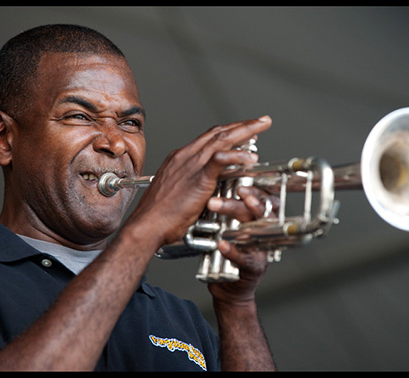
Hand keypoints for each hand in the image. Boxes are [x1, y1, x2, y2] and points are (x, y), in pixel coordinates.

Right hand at [125, 116, 271, 247]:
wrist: (146, 226)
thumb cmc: (158, 217)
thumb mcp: (175, 194)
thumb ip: (189, 186)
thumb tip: (201, 191)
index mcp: (179, 159)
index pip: (208, 138)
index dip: (227, 131)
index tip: (242, 129)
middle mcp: (185, 156)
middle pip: (218, 132)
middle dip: (242, 125)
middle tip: (260, 121)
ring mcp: (191, 165)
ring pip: (222, 139)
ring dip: (245, 131)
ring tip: (262, 126)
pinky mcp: (198, 178)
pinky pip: (221, 160)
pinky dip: (238, 155)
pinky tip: (250, 157)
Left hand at [206, 186, 279, 304]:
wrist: (229, 287)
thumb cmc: (229, 251)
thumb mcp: (230, 225)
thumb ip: (229, 206)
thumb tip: (215, 179)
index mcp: (261, 219)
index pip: (265, 197)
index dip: (256, 185)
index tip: (240, 175)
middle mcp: (266, 232)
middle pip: (259, 209)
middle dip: (243, 197)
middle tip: (227, 189)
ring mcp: (261, 250)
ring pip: (254, 229)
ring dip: (235, 214)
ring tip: (217, 205)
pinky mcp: (254, 268)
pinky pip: (245, 257)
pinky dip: (233, 250)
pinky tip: (221, 243)